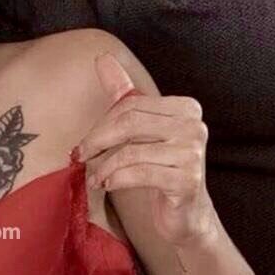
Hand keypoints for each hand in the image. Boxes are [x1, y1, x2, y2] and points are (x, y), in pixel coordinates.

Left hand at [78, 51, 217, 247]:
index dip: (102, 124)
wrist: (186, 215)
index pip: (131, 105)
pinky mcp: (187, 181)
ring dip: (103, 166)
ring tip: (94, 177)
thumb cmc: (160, 169)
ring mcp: (193, 153)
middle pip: (129, 123)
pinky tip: (108, 185)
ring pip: (131, 151)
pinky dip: (116, 179)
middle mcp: (194, 126)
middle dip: (98, 141)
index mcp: (185, 108)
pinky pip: (139, 174)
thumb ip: (125, 94)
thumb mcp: (141, 130)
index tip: (86, 143)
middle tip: (81, 156)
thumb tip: (102, 58)